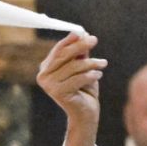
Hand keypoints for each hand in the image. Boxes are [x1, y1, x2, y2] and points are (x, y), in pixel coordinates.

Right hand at [36, 30, 105, 145]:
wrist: (85, 113)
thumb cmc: (84, 89)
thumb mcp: (82, 67)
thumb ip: (80, 53)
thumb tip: (82, 33)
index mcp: (46, 68)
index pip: (57, 50)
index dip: (70, 40)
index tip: (83, 33)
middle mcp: (43, 76)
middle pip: (63, 55)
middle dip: (80, 46)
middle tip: (95, 40)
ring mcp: (49, 86)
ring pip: (74, 66)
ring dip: (91, 63)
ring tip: (103, 64)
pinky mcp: (58, 93)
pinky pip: (78, 78)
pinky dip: (91, 75)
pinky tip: (98, 75)